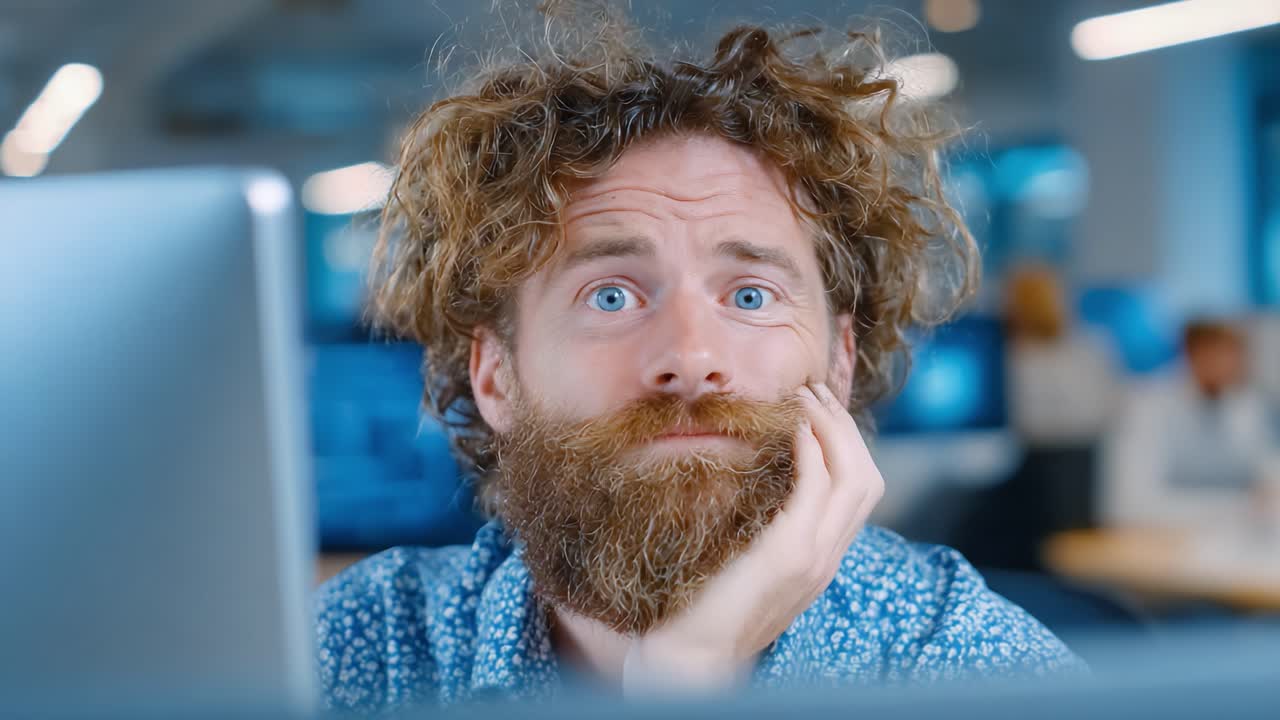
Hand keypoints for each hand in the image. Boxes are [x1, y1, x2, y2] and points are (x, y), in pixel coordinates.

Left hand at [622, 382, 884, 694]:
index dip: (846, 445)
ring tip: (805, 397)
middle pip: (868, 477)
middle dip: (845, 426)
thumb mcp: (746, 566)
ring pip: (855, 476)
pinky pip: (816, 488)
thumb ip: (764, 533)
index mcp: (821, 560)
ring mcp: (814, 557)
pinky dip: (811, 449)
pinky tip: (792, 426)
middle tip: (813, 392)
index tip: (815, 411)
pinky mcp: (789, 554)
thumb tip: (753, 488)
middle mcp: (828, 558)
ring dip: (832, 427)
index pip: (861, 492)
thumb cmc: (703, 611)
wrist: (689, 659)